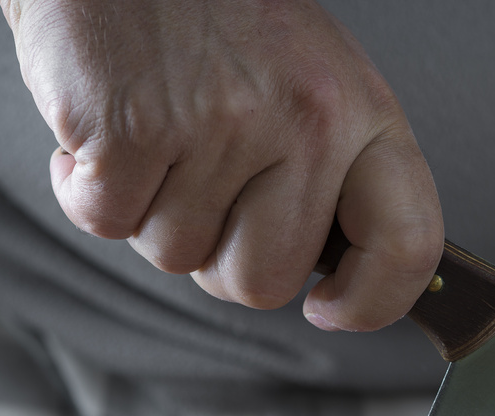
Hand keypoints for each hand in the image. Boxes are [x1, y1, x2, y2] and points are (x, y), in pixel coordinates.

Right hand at [0, 0, 442, 330]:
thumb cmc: (219, 14)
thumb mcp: (313, 78)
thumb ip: (334, 174)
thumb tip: (340, 275)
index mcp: (360, 112)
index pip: (408, 245)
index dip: (373, 302)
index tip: (334, 308)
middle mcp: (301, 123)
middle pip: (265, 282)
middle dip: (223, 259)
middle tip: (206, 194)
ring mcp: (217, 127)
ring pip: (178, 258)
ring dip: (152, 215)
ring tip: (157, 137)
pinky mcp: (131, 131)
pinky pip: (106, 223)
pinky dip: (87, 191)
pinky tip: (104, 136)